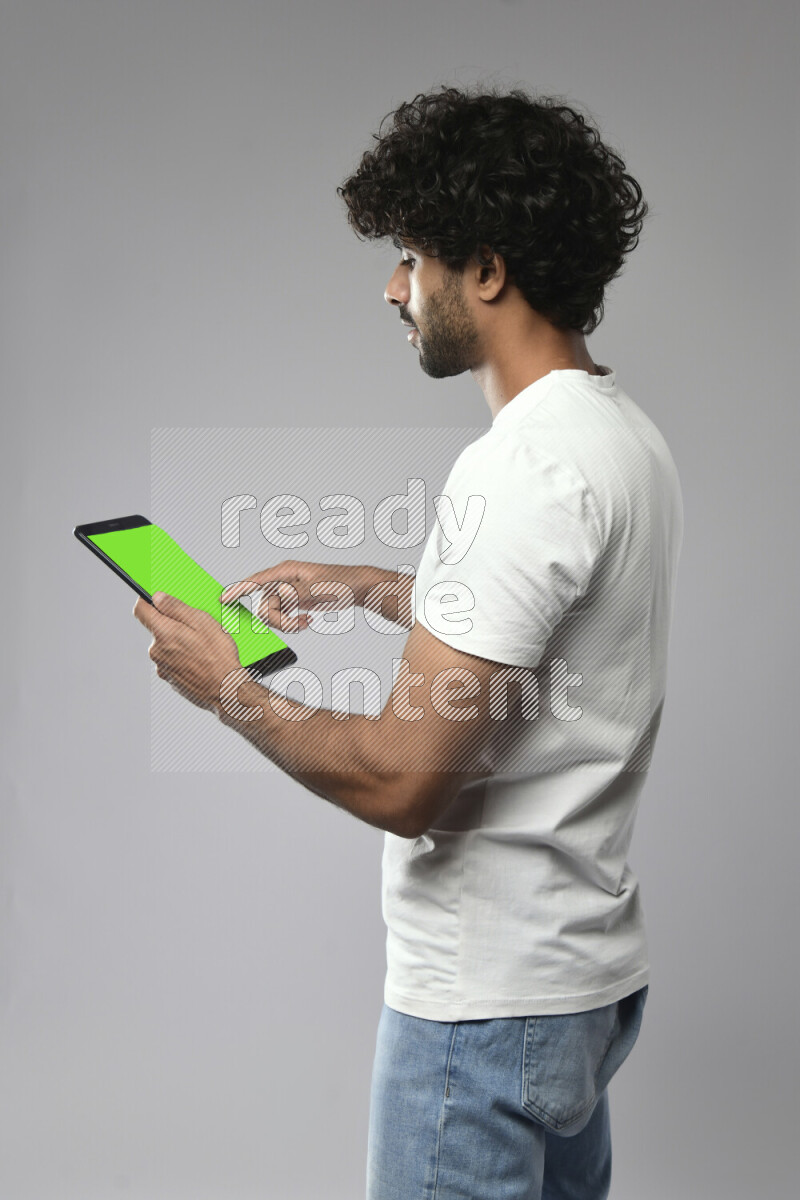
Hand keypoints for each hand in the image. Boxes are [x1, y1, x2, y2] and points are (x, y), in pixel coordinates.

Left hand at [133, 592, 242, 711]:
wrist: (225, 690)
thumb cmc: (218, 656)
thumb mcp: (202, 622)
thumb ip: (176, 607)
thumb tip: (158, 597)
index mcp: (163, 632)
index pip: (141, 610)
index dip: (147, 600)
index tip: (157, 599)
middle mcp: (157, 650)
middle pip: (157, 628)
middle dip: (173, 624)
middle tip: (196, 627)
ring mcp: (162, 667)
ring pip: (166, 646)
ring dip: (179, 643)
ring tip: (203, 648)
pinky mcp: (171, 679)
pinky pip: (173, 661)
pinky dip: (183, 658)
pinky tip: (200, 660)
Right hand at [220, 560, 362, 632]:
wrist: (357, 588)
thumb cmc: (340, 582)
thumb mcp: (317, 589)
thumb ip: (294, 594)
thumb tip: (277, 598)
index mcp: (286, 571)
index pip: (256, 581)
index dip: (238, 589)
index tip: (223, 598)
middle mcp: (284, 581)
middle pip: (265, 605)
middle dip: (278, 620)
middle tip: (298, 624)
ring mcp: (289, 592)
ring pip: (273, 613)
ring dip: (287, 624)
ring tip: (306, 622)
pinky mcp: (295, 601)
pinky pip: (283, 616)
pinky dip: (293, 624)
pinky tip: (307, 621)